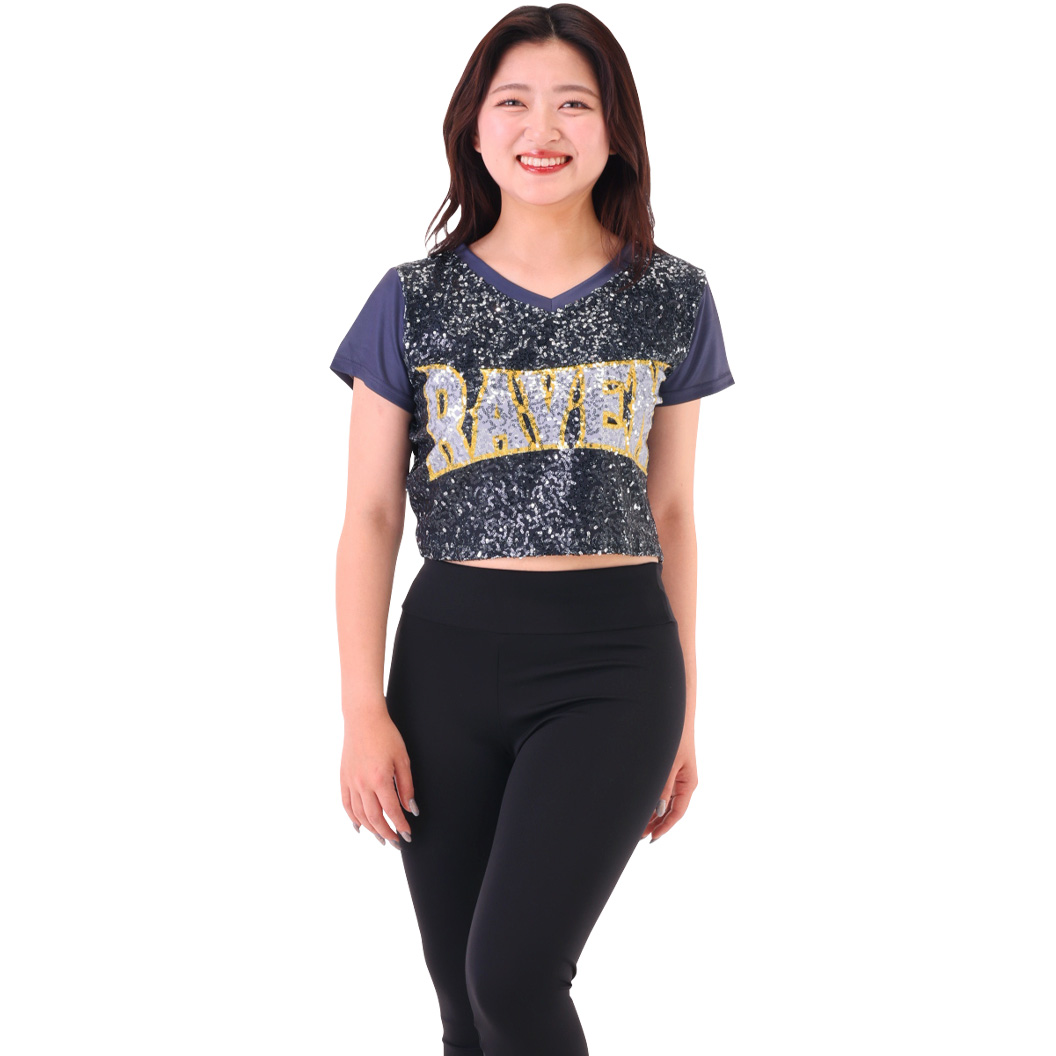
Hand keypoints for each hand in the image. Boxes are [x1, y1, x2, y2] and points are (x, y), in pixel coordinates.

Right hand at [340, 708, 418, 847]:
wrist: (363, 719)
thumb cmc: (386, 736)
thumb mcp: (403, 759)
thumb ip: (406, 786)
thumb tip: (411, 809)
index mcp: (380, 779)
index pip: (392, 811)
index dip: (400, 825)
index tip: (408, 835)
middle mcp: (363, 784)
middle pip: (374, 818)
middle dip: (386, 833)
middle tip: (397, 842)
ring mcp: (350, 782)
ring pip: (359, 815)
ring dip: (371, 829)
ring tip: (382, 838)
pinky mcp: (343, 778)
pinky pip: (346, 804)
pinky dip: (353, 818)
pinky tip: (360, 827)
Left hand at [641, 729, 696, 842]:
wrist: (673, 714)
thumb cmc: (673, 736)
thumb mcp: (667, 764)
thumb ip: (662, 787)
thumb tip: (658, 810)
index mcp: (688, 783)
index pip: (677, 812)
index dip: (664, 827)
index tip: (651, 838)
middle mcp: (683, 782)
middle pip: (669, 809)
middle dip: (655, 823)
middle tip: (637, 836)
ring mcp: (676, 776)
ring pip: (664, 801)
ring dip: (651, 813)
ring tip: (636, 825)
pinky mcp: (669, 769)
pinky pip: (661, 790)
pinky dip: (651, 800)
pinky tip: (640, 807)